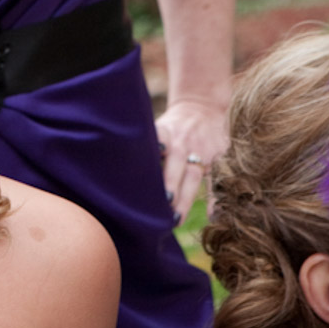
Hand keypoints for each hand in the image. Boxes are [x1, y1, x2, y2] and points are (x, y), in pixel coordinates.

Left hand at [154, 97, 228, 224]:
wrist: (201, 108)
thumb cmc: (169, 128)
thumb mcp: (157, 127)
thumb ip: (143, 146)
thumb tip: (112, 170)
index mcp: (166, 131)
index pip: (160, 138)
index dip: (157, 146)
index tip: (155, 156)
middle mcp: (183, 141)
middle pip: (178, 160)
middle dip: (171, 181)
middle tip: (163, 202)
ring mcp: (201, 150)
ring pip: (194, 175)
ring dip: (185, 197)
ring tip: (175, 218)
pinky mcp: (216, 159)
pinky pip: (213, 181)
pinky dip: (213, 198)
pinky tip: (211, 216)